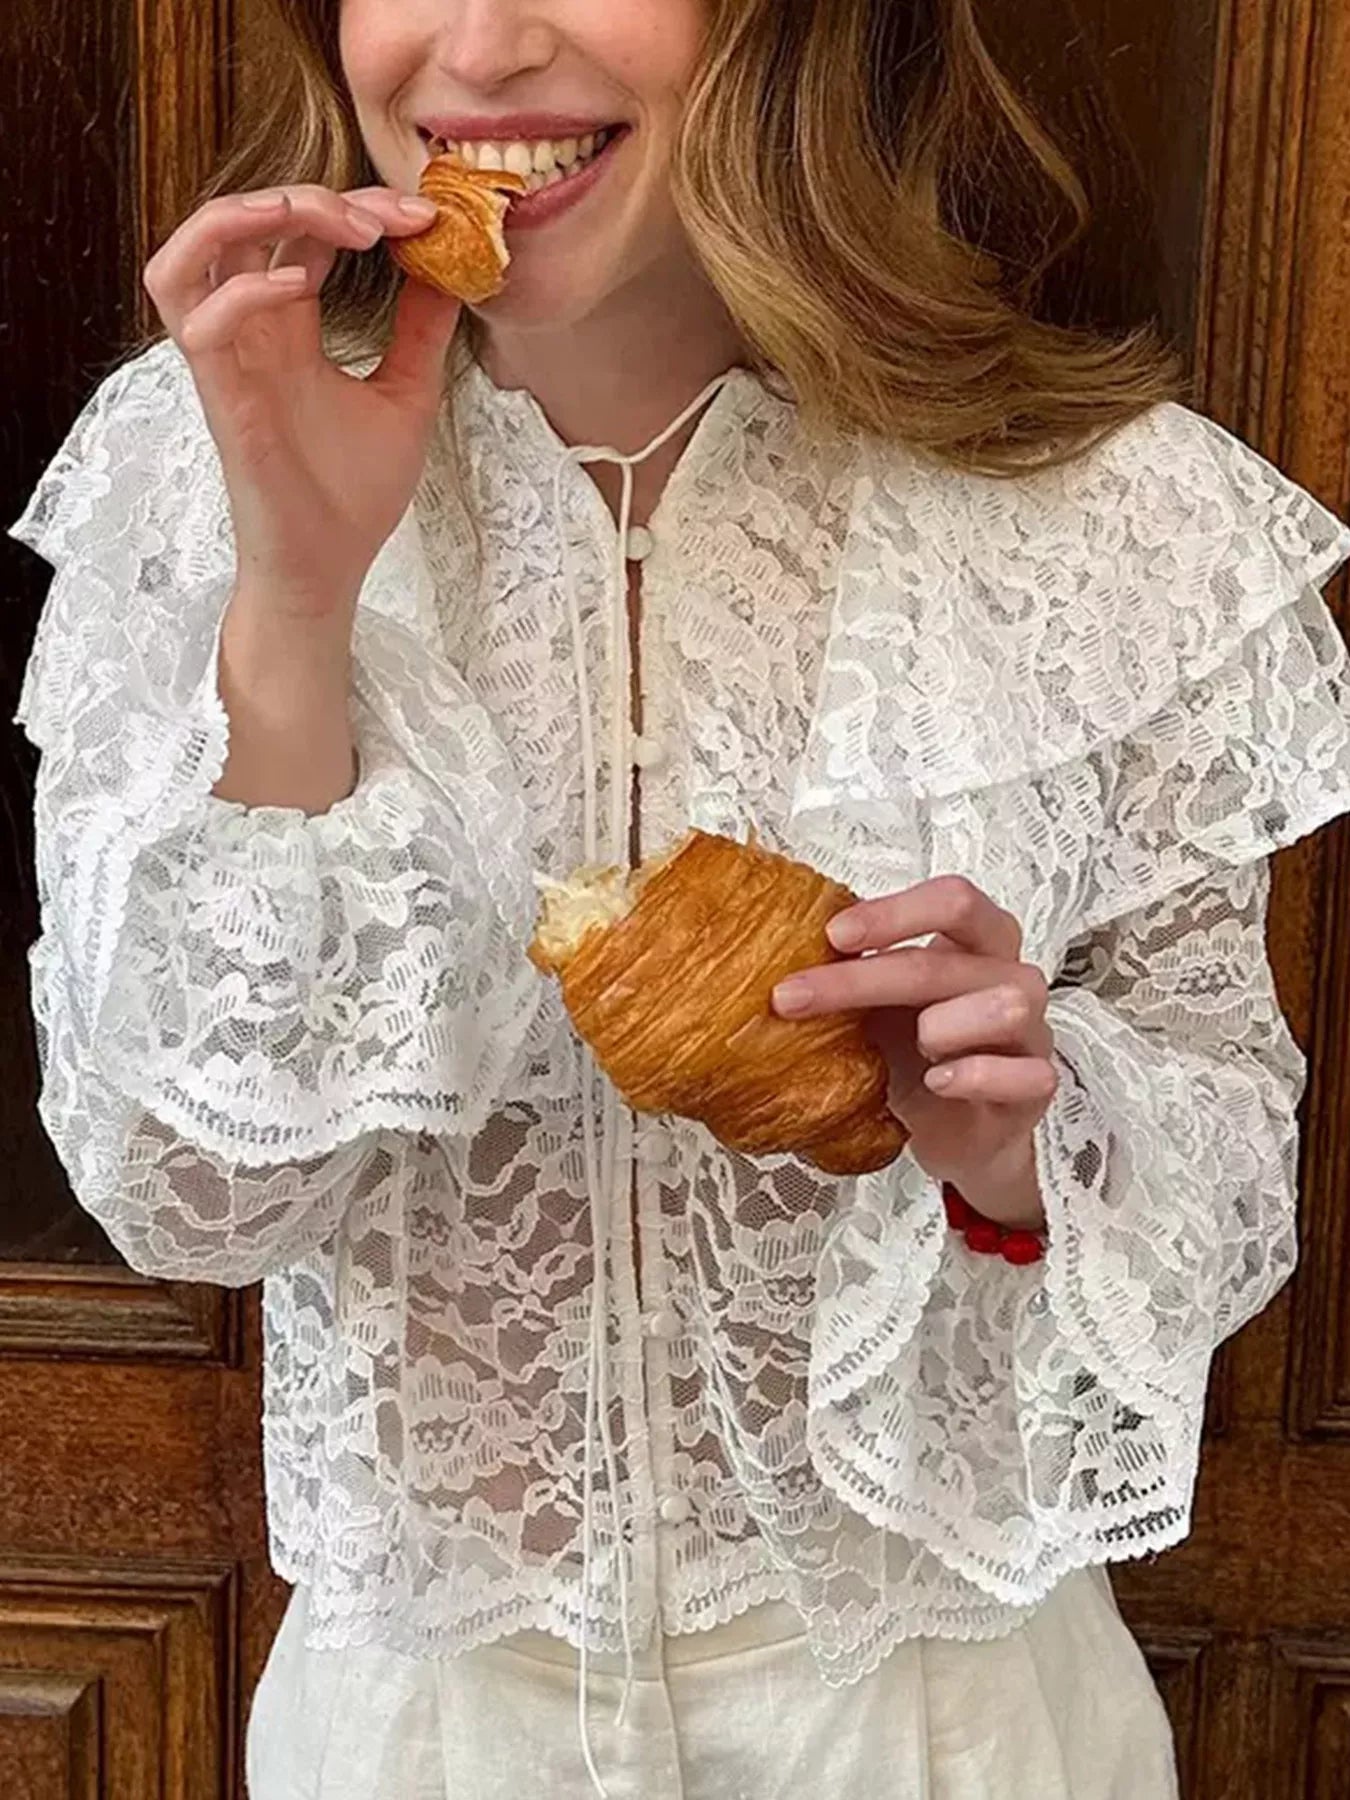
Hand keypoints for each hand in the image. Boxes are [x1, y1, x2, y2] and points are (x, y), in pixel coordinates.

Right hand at [143, 182, 458, 616]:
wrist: (332, 568)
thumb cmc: (354, 494)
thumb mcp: (406, 395)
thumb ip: (419, 331)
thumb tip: (452, 270)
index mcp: (289, 327)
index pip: (301, 233)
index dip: (356, 208)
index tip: (424, 218)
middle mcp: (251, 334)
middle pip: (245, 222)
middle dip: (315, 197)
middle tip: (390, 217)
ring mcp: (230, 363)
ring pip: (187, 254)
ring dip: (244, 215)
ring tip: (319, 217)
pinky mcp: (221, 399)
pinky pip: (200, 322)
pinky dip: (243, 290)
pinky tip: (297, 288)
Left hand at [772, 876, 1056, 1229]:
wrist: (954, 1130)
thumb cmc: (916, 1053)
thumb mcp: (881, 1005)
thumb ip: (857, 969)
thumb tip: (780, 947)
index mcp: (977, 941)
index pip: (954, 899)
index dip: (894, 912)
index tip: (831, 935)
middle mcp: (1012, 975)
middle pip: (945, 960)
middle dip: (862, 979)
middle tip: (790, 997)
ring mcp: (1033, 1030)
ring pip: (1005, 1005)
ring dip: (942, 1025)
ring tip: (914, 1047)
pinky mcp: (1040, 1084)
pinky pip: (1025, 1073)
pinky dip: (973, 1074)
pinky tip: (937, 1082)